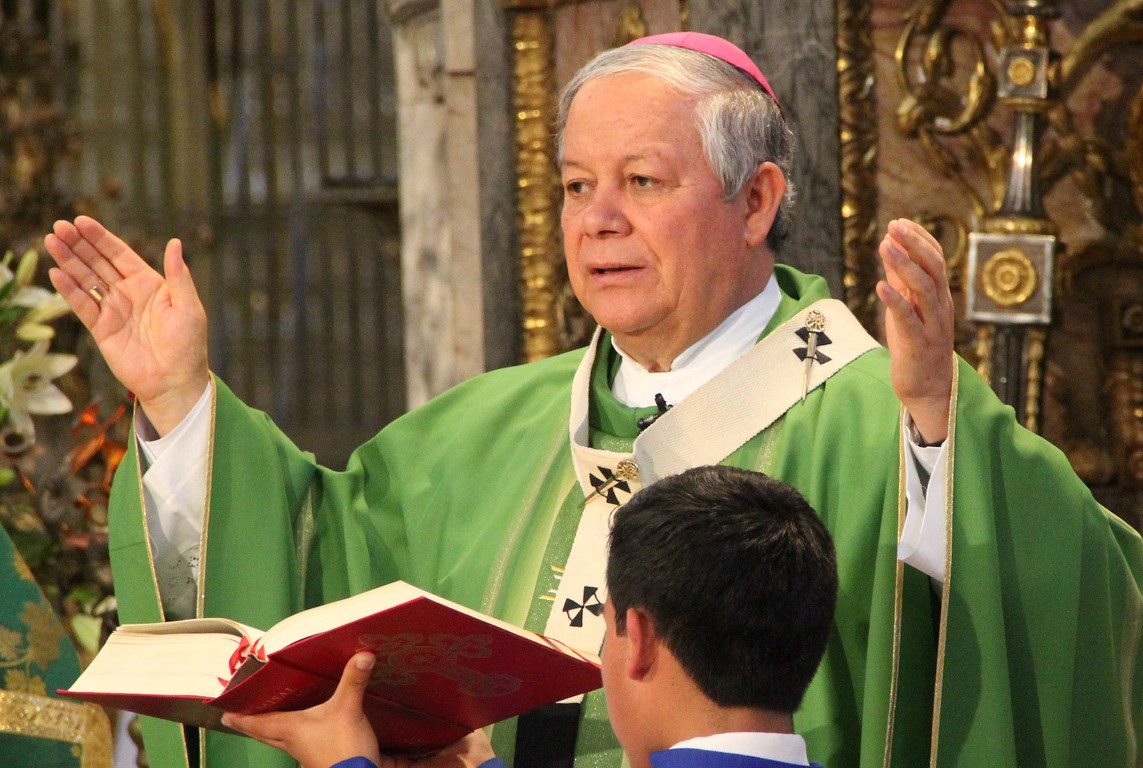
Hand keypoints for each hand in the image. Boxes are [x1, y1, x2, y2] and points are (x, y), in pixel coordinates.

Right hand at [44, 216, 209, 435]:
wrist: (175, 382)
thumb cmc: (188, 345)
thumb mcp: (188, 307)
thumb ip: (179, 275)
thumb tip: (175, 242)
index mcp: (150, 284)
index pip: (120, 254)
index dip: (100, 238)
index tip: (81, 221)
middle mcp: (128, 293)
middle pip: (98, 263)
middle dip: (79, 244)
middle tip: (59, 226)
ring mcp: (113, 310)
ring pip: (86, 280)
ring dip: (68, 261)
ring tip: (50, 241)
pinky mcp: (101, 329)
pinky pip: (82, 306)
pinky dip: (69, 290)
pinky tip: (56, 273)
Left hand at [223, 652, 383, 767]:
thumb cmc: (342, 748)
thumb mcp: (349, 710)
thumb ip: (354, 681)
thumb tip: (363, 654)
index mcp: (291, 729)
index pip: (259, 723)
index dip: (242, 719)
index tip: (224, 715)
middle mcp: (293, 742)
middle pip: (265, 734)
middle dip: (250, 726)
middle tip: (235, 720)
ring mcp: (306, 752)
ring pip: (280, 740)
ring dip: (270, 732)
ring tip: (263, 721)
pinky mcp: (321, 757)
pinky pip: (300, 744)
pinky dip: (294, 736)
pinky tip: (303, 729)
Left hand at [875, 219, 953, 443]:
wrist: (928, 389)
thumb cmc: (915, 345)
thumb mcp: (906, 307)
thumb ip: (900, 279)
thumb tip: (890, 247)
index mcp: (939, 296)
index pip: (935, 259)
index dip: (919, 239)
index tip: (899, 222)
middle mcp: (940, 306)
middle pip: (933, 268)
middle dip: (914, 244)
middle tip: (895, 225)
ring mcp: (932, 325)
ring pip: (924, 289)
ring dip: (904, 265)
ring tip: (886, 246)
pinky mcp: (919, 344)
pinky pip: (909, 318)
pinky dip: (896, 300)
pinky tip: (880, 286)